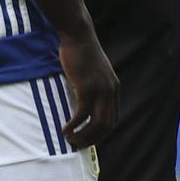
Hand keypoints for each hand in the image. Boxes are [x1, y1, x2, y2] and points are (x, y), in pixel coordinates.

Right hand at [58, 31, 118, 147]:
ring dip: (83, 135)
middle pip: (107, 125)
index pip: (113, 119)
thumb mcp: (94, 72)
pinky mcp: (86, 87)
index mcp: (114, 88)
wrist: (78, 35)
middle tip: (78, 145)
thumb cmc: (81, 52)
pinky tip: (65, 129)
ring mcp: (100, 90)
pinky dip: (74, 125)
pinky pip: (82, 114)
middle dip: (92, 139)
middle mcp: (110, 91)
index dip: (101, 133)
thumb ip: (94, 87)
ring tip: (70, 140)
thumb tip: (85, 104)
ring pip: (95, 123)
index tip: (88, 140)